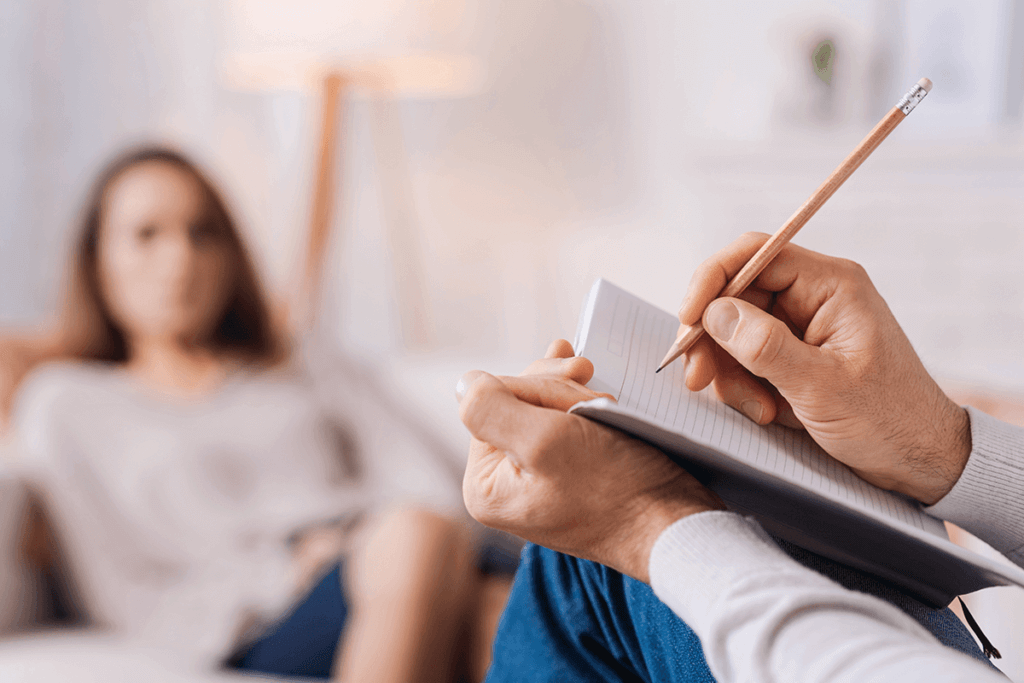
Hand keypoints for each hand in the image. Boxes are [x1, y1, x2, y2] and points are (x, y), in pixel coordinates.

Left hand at [458, 340, 723, 582]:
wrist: (673, 522)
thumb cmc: (615, 489)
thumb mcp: (544, 442)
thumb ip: (491, 408)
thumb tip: (463, 383)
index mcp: (484, 486)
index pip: (491, 403)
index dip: (533, 386)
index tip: (576, 388)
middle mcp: (503, 485)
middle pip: (513, 403)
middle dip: (554, 388)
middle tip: (591, 381)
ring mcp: (536, 479)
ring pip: (541, 408)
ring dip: (572, 394)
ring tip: (604, 398)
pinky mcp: (568, 473)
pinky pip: (563, 423)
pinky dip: (579, 402)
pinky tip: (591, 387)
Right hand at [677, 232, 970, 504]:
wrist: (920, 461)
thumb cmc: (888, 421)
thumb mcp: (821, 387)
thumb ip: (765, 346)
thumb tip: (715, 313)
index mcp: (831, 285)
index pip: (754, 254)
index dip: (711, 280)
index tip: (688, 320)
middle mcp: (814, 297)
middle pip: (736, 295)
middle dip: (713, 339)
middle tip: (698, 379)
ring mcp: (802, 327)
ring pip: (734, 331)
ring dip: (730, 372)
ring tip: (757, 410)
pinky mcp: (794, 356)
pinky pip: (746, 358)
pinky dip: (743, 386)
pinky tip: (766, 412)